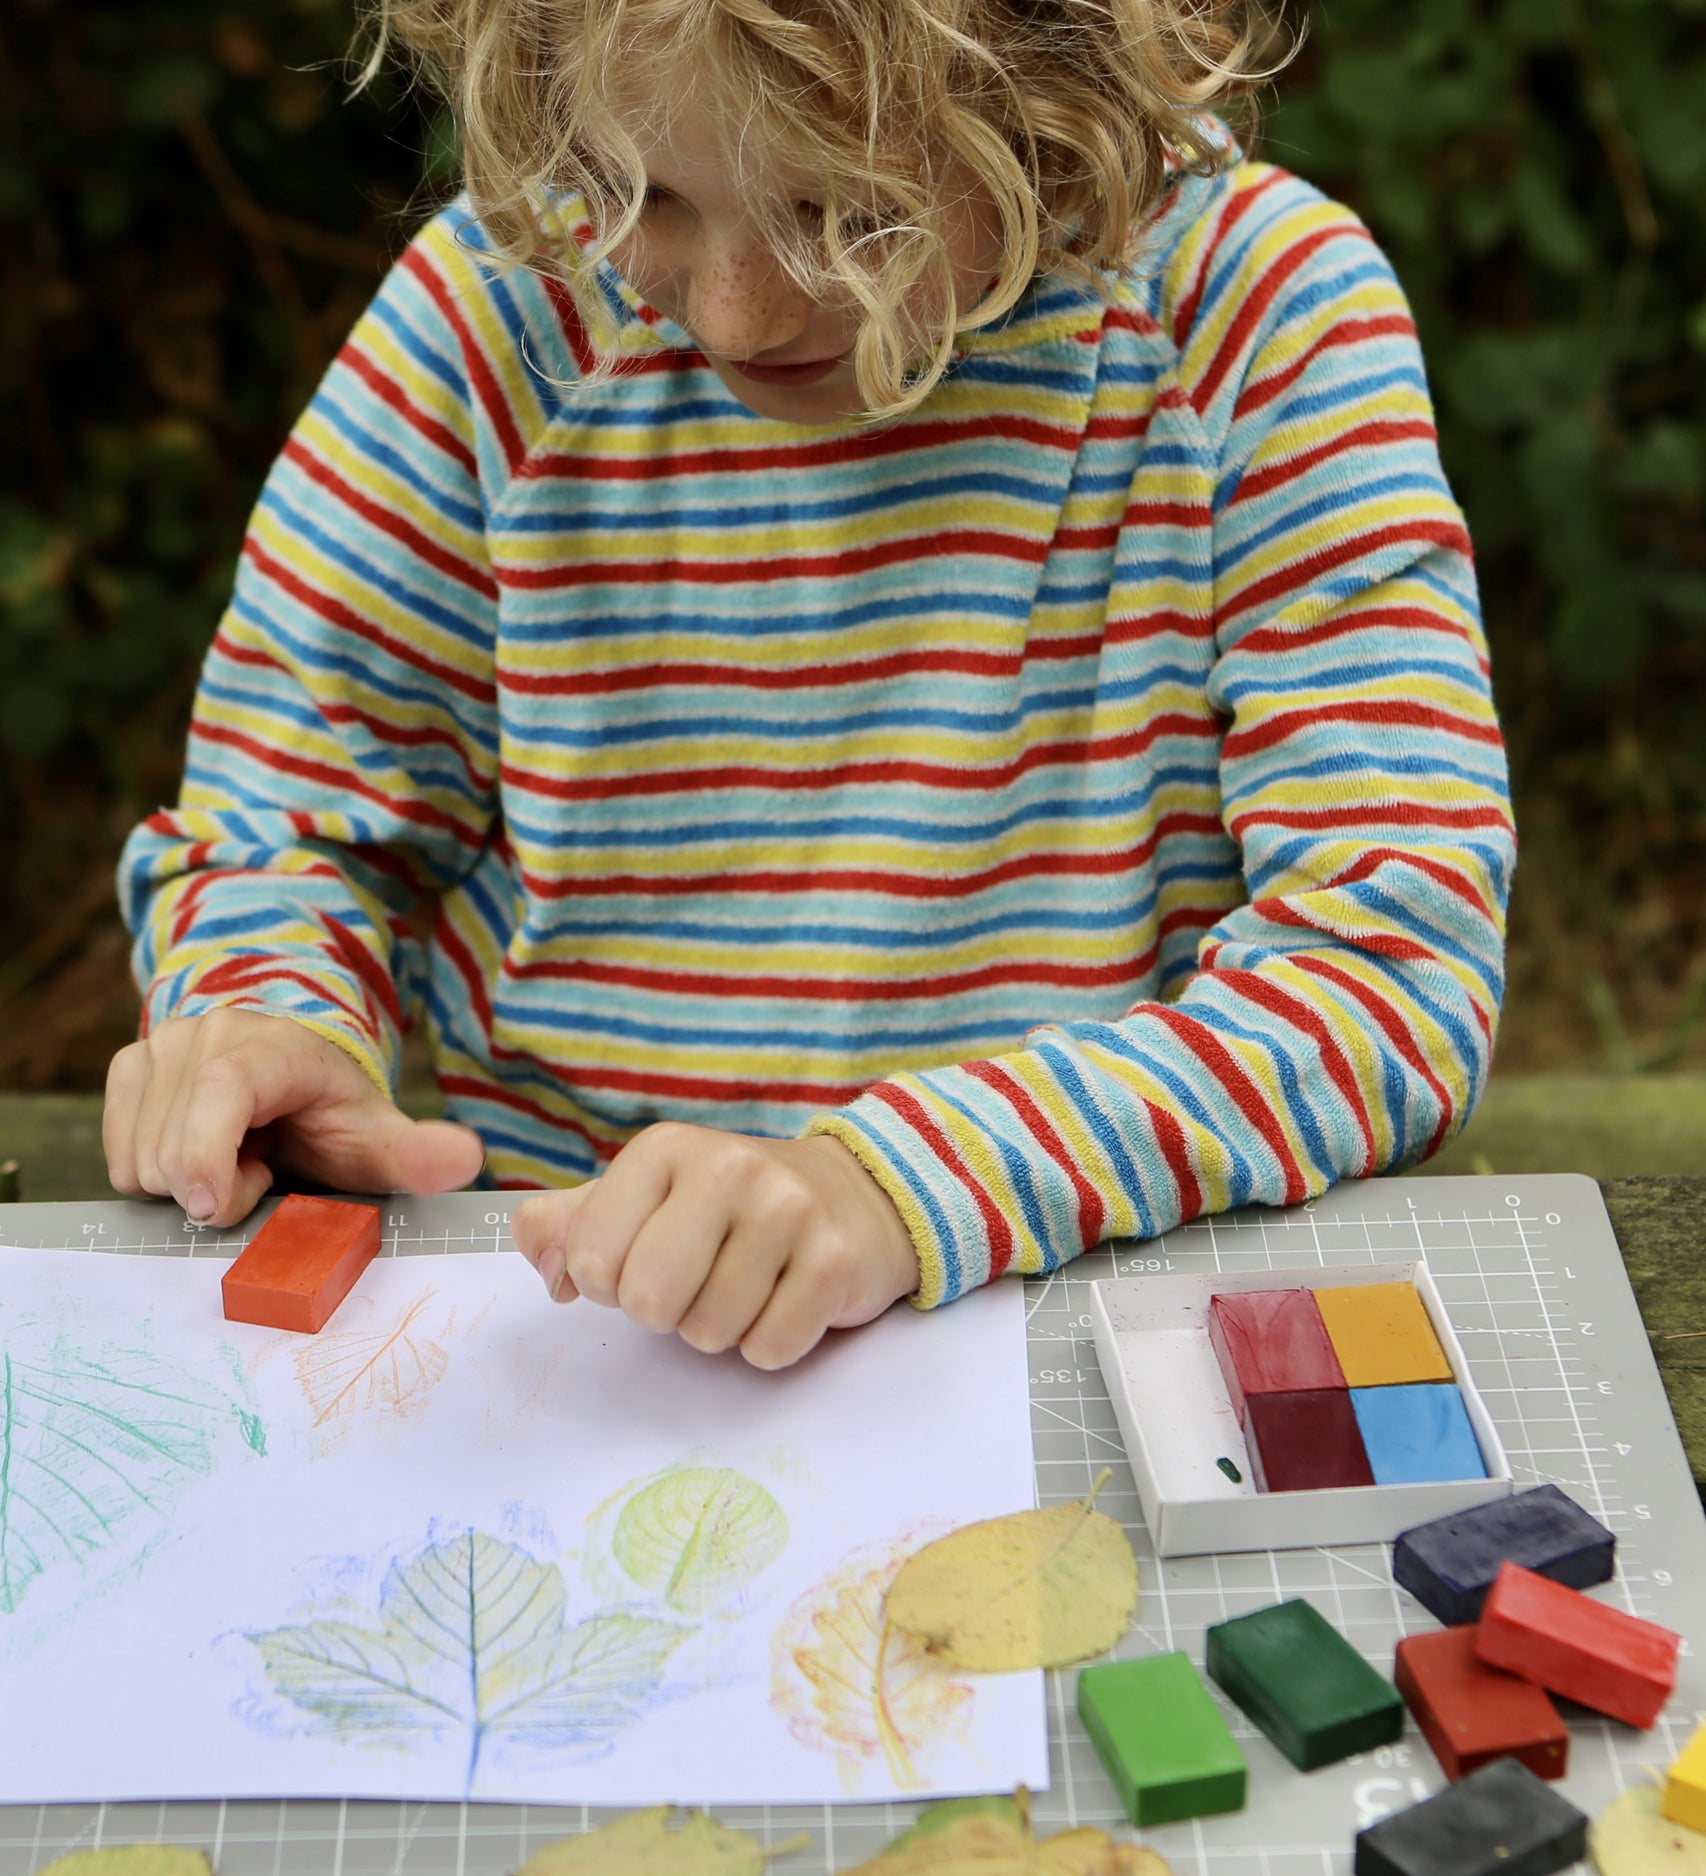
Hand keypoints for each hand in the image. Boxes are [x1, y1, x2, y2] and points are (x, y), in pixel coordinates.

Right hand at [104, 1009, 484, 1226]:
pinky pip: (117, 1159)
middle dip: (218, 1185)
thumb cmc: (334, 1110)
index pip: (219, 1092)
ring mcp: (160, 1046)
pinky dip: (156, 1173)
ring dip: (190, 1182)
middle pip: (172, 1148)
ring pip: (139, 1160)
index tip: (218, 1208)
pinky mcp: (129, 1067)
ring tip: (240, 1154)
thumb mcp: (379, 1137)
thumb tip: (466, 1161)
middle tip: (266, 1166)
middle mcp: (205, 1033)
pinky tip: (205, 1151)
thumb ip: (419, 1154)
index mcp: (268, 1047)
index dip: (208, 1154)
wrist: (295, 1070)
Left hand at [510, 1123, 921, 1369]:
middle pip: (648, 1302)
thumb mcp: (643, 1198)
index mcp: (665, 1149)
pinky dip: (771, 1342)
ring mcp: (788, 1211)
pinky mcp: (835, 1260)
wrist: (853, 1195)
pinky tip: (787, 1298)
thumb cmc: (729, 1209)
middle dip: (666, 1313)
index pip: (590, 1259)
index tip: (647, 1260)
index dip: (610, 1283)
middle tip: (698, 1281)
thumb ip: (570, 1225)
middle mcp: (729, 1167)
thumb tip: (549, 1269)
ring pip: (709, 1334)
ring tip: (748, 1284)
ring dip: (721, 1328)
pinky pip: (769, 1349)